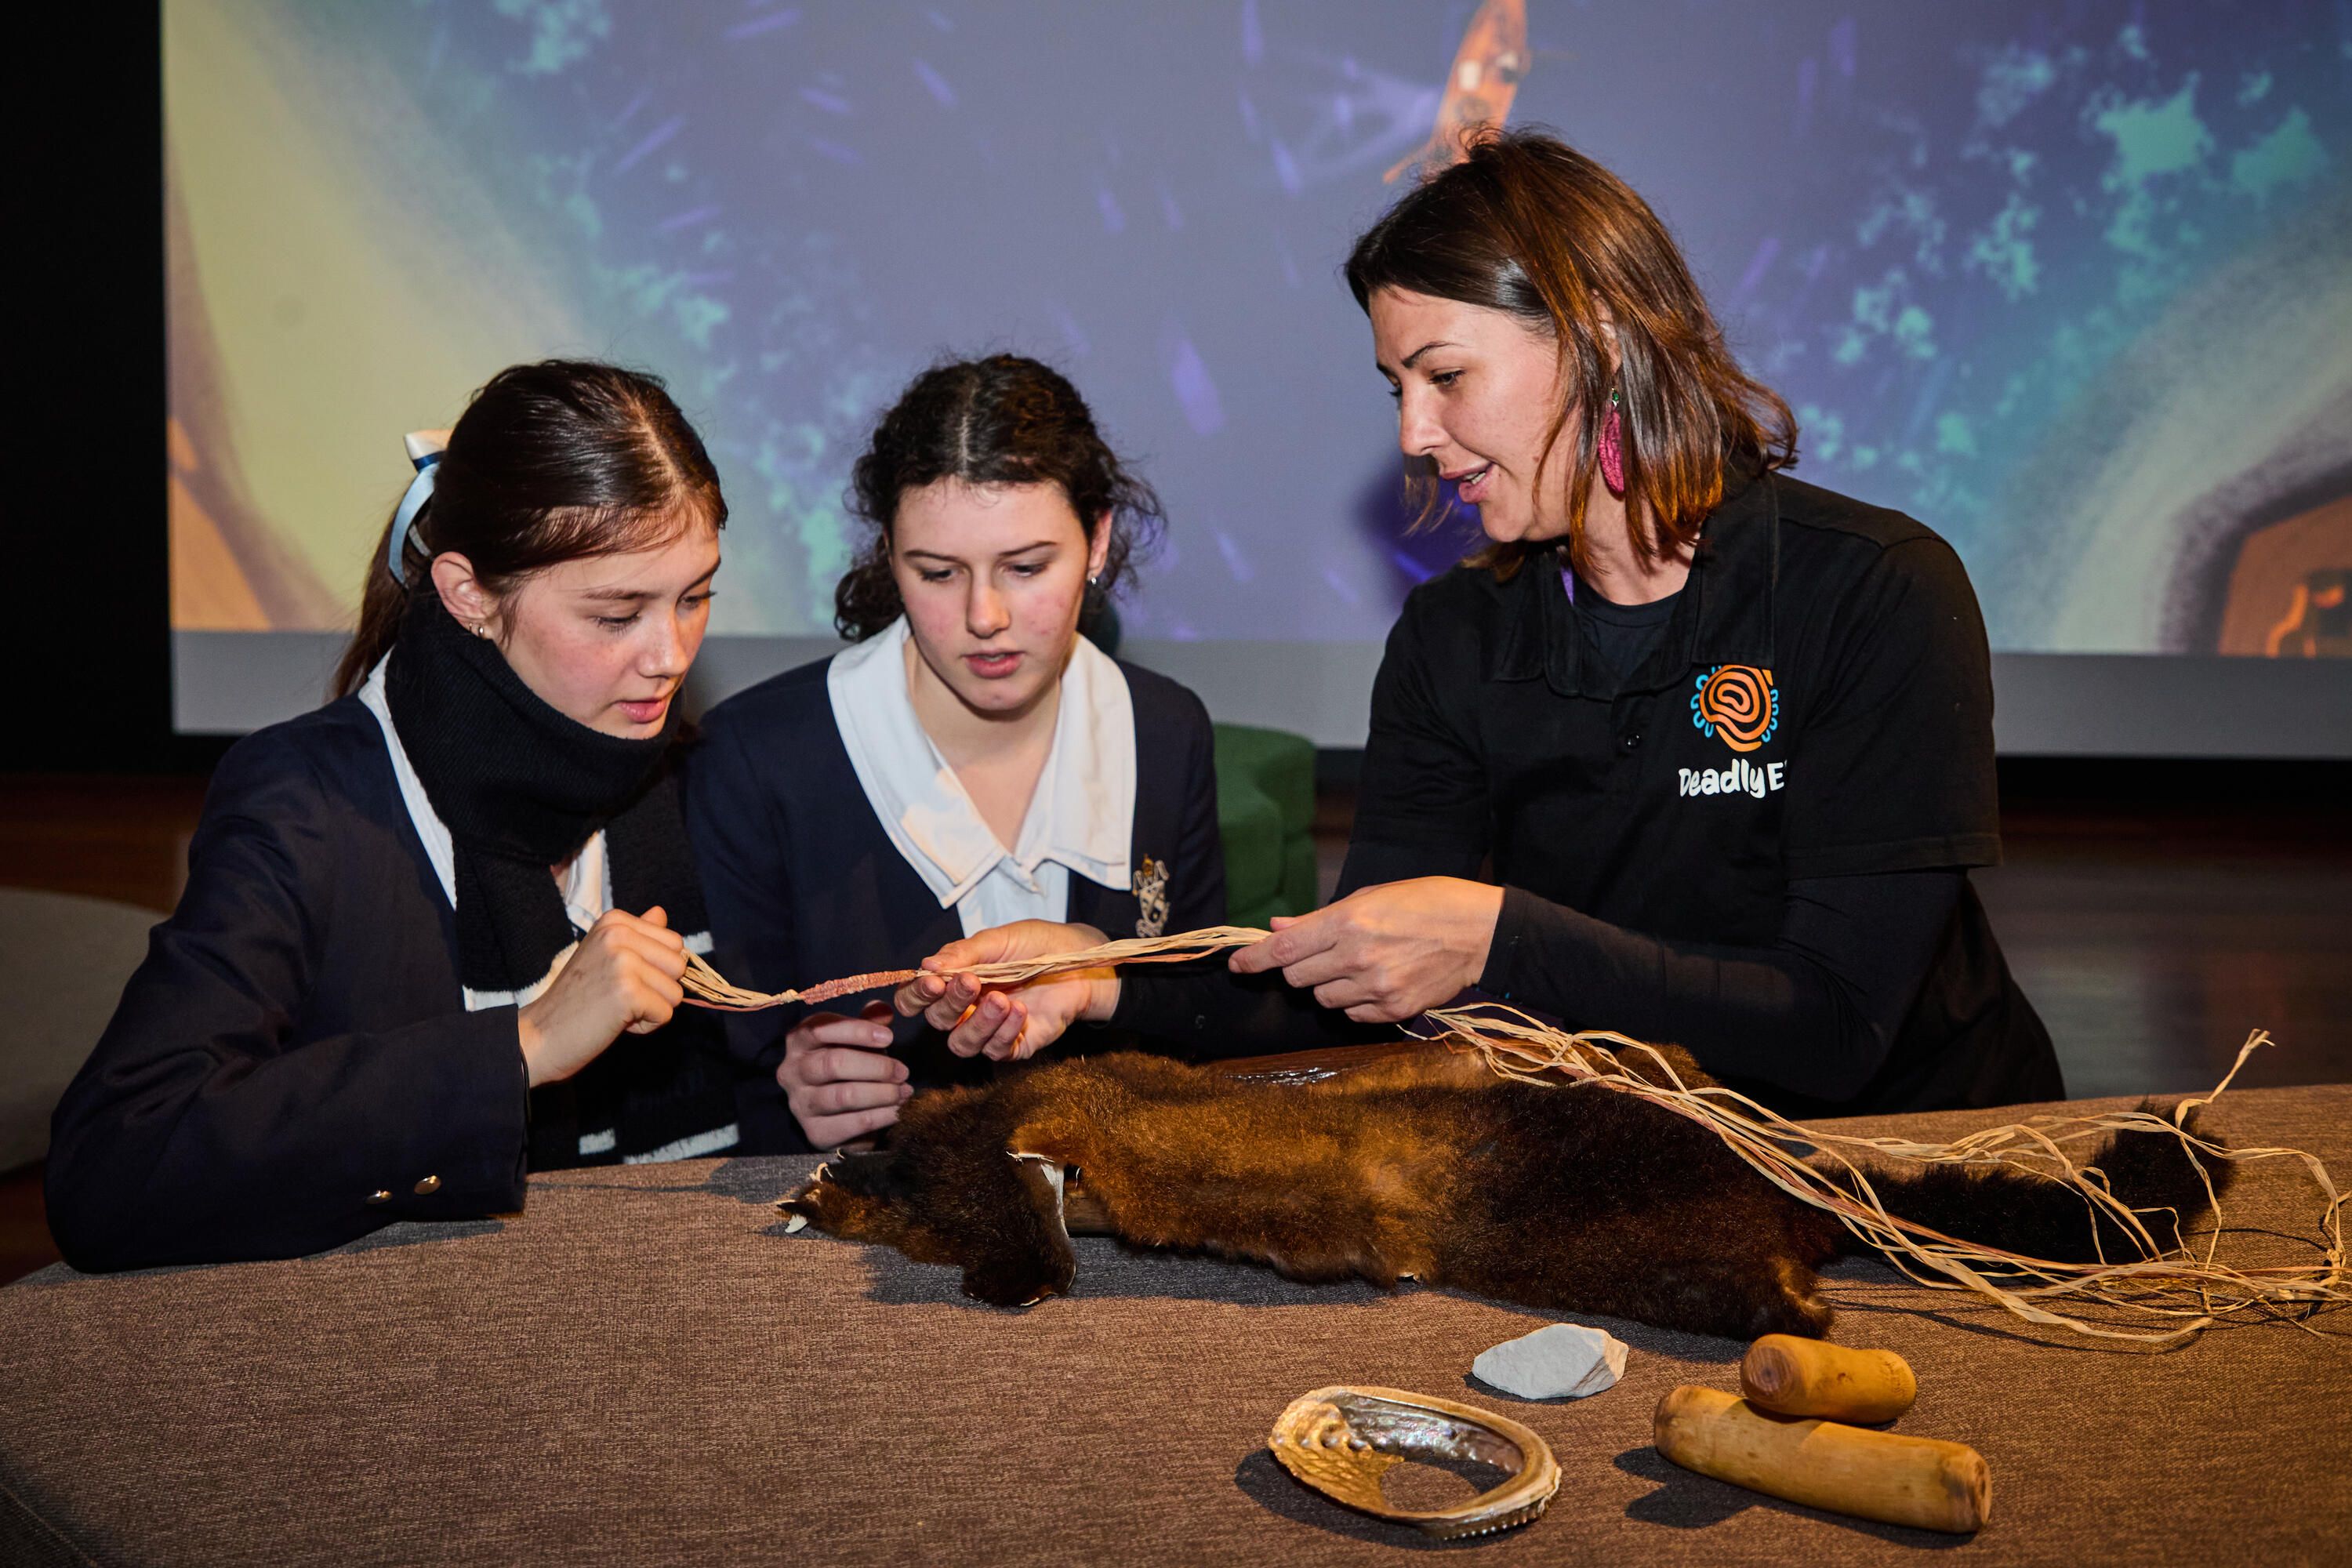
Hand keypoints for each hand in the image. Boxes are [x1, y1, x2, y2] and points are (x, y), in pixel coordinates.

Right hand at [516, 906, 687, 1086]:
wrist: (540, 1035)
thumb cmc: (577, 1000)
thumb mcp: (605, 956)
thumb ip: (637, 935)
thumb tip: (661, 912)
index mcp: (614, 922)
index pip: (674, 943)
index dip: (656, 970)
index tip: (621, 980)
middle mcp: (618, 934)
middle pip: (679, 966)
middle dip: (658, 990)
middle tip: (619, 997)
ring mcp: (623, 961)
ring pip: (676, 993)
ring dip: (651, 1009)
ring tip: (615, 1009)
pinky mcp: (628, 992)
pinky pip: (666, 1014)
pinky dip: (645, 1027)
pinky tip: (616, 1023)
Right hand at [778, 1001, 909, 1147]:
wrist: (842, 1116)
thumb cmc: (849, 1067)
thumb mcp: (857, 1039)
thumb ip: (869, 1021)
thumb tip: (883, 1009)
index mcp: (799, 1042)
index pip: (821, 1029)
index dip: (857, 1031)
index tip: (889, 1037)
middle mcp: (792, 1072)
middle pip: (833, 1063)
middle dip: (875, 1066)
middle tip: (903, 1071)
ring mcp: (800, 1104)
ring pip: (843, 1096)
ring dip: (881, 1093)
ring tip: (903, 1091)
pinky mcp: (815, 1132)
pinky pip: (853, 1123)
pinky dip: (881, 1116)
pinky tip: (898, 1110)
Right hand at [893, 920, 1117, 1061]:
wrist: (1082, 960)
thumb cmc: (1038, 945)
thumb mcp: (999, 940)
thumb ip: (963, 953)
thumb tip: (926, 966)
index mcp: (954, 982)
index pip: (916, 999)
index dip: (916, 995)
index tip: (932, 981)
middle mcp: (966, 1010)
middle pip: (938, 1021)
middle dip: (951, 1003)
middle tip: (971, 981)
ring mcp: (990, 1030)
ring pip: (963, 1044)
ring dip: (977, 1024)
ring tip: (1001, 999)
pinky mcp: (1016, 1046)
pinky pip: (998, 1051)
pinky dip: (1005, 1033)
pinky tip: (1020, 1010)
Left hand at [1226, 877, 1503, 1022]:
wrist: (1479, 932)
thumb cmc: (1427, 903)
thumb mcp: (1371, 897)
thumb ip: (1320, 918)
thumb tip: (1279, 927)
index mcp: (1348, 922)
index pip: (1284, 949)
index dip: (1253, 959)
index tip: (1237, 965)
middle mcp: (1357, 958)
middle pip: (1298, 978)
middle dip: (1300, 968)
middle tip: (1320, 956)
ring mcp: (1377, 988)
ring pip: (1324, 999)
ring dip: (1328, 986)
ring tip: (1357, 965)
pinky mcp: (1395, 1009)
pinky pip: (1352, 1014)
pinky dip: (1354, 1001)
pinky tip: (1375, 981)